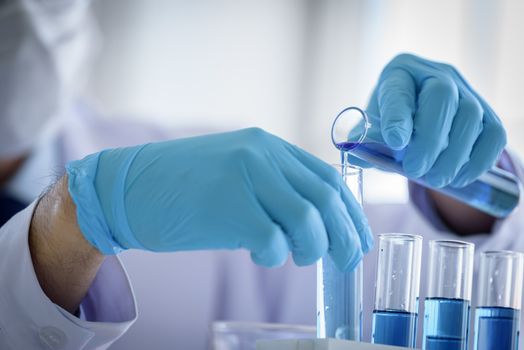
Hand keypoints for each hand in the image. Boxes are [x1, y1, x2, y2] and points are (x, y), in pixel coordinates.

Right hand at [66, 128, 372, 270]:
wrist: (127, 188)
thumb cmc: (183, 187)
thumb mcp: (236, 173)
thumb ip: (274, 187)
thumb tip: (314, 223)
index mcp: (267, 145)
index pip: (327, 178)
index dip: (351, 212)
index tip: (359, 239)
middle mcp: (261, 154)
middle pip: (324, 198)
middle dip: (344, 236)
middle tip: (345, 262)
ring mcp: (244, 176)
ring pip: (306, 220)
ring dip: (312, 248)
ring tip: (298, 258)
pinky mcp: (227, 205)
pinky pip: (272, 240)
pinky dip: (274, 255)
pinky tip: (259, 255)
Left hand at [360, 53, 505, 187]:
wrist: (421, 120)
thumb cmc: (392, 123)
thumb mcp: (373, 128)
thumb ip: (367, 142)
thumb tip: (357, 154)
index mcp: (399, 73)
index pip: (399, 90)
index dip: (398, 116)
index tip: (395, 142)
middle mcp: (435, 74)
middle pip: (442, 97)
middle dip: (430, 140)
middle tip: (415, 171)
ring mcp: (466, 90)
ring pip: (471, 116)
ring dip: (454, 155)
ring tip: (435, 180)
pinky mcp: (487, 113)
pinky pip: (494, 134)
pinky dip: (479, 160)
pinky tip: (459, 177)